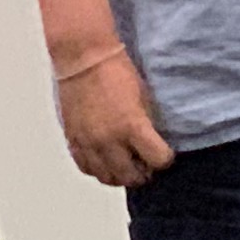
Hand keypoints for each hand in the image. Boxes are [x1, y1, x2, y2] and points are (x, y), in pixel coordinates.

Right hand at [55, 49, 171, 185]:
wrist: (85, 61)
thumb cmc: (119, 74)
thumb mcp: (145, 98)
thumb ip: (149, 124)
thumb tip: (155, 143)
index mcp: (132, 127)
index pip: (157, 159)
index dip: (165, 160)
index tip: (166, 155)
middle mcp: (109, 140)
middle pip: (130, 176)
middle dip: (144, 174)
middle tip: (147, 167)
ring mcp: (88, 142)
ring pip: (106, 177)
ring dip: (121, 177)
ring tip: (128, 168)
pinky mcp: (73, 140)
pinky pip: (86, 167)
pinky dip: (99, 170)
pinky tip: (106, 163)